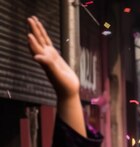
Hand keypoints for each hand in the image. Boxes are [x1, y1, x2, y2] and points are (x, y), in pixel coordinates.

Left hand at [28, 17, 83, 135]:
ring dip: (38, 31)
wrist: (68, 92)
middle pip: (38, 41)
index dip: (33, 41)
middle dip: (34, 30)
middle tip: (30, 18)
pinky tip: (43, 35)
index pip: (37, 49)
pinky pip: (48, 45)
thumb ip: (48, 65)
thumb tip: (36, 57)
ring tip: (35, 21)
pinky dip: (45, 38)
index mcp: (46, 61)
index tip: (29, 33)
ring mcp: (50, 57)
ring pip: (42, 41)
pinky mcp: (55, 58)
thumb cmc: (64, 86)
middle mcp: (46, 58)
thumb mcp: (57, 76)